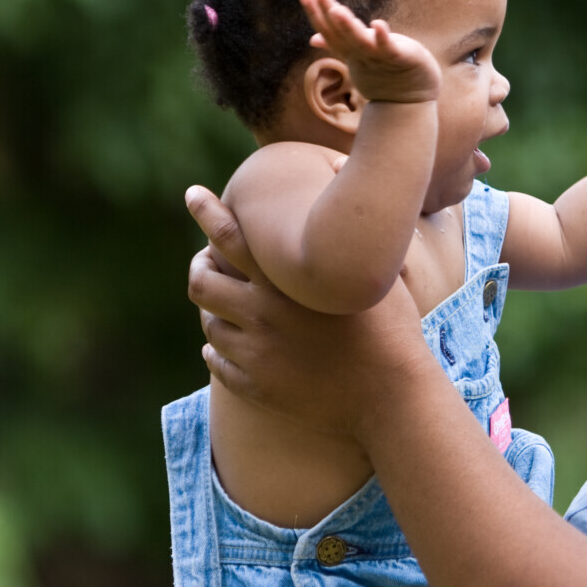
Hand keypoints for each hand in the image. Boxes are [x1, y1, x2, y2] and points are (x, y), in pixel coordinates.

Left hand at [185, 186, 431, 436]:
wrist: (391, 395)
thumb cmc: (393, 328)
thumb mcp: (377, 274)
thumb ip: (353, 241)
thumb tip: (358, 191)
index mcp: (286, 280)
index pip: (228, 234)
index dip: (206, 210)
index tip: (194, 195)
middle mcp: (262, 312)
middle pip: (202, 282)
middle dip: (200, 269)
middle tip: (207, 266)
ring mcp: (256, 352)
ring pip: (209, 324)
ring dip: (215, 313)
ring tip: (227, 311)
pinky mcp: (256, 386)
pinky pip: (217, 362)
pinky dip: (219, 351)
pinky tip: (231, 348)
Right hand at [300, 0, 441, 104]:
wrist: (412, 102)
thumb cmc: (385, 76)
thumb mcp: (358, 58)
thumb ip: (338, 45)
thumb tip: (313, 38)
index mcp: (351, 53)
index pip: (329, 32)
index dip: (316, 14)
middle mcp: (361, 56)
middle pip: (341, 33)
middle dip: (327, 12)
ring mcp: (379, 59)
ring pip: (361, 42)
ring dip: (348, 26)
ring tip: (337, 9)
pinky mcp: (400, 60)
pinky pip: (390, 49)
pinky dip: (383, 38)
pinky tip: (378, 24)